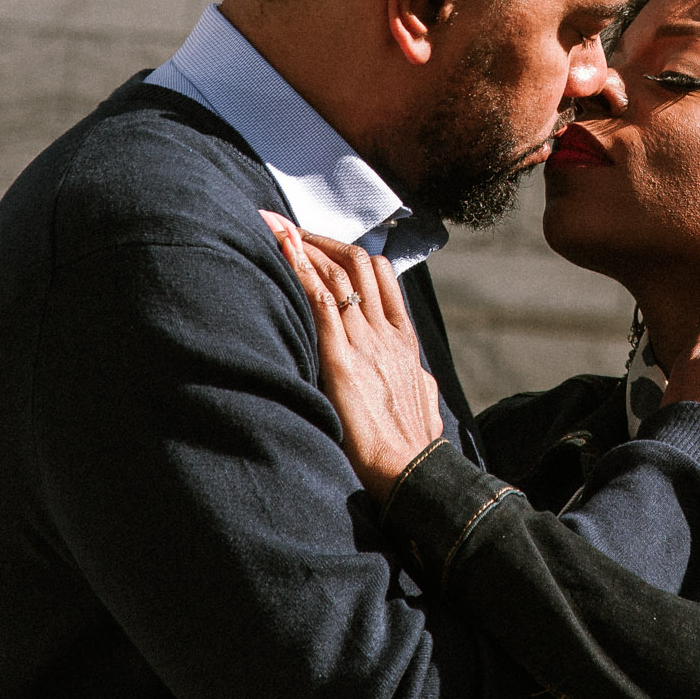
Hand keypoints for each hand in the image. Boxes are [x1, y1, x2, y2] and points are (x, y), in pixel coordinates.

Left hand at [262, 214, 442, 501]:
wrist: (410, 471)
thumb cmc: (414, 446)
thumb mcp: (424, 401)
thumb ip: (418, 382)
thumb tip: (421, 380)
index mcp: (403, 340)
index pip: (381, 276)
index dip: (350, 253)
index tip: (323, 244)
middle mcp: (385, 332)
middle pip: (357, 263)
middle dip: (321, 240)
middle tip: (290, 229)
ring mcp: (365, 342)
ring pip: (336, 274)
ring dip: (303, 246)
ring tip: (275, 227)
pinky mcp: (341, 359)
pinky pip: (320, 300)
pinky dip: (300, 269)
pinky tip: (281, 248)